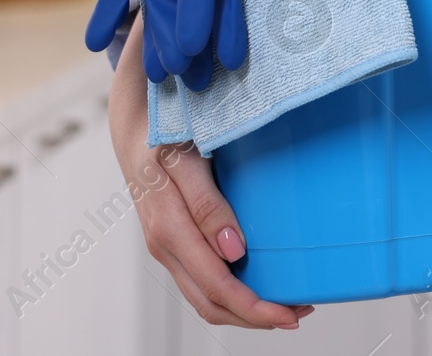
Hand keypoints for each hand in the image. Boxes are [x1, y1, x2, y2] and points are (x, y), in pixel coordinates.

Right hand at [109, 13, 311, 328]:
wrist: (130, 115)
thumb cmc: (161, 126)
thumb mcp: (183, 154)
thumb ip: (206, 203)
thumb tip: (235, 251)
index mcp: (165, 222)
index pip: (212, 282)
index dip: (253, 304)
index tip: (292, 308)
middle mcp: (163, 242)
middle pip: (210, 300)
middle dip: (256, 316)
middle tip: (301, 314)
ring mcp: (166, 244)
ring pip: (204, 297)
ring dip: (246, 309)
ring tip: (290, 307)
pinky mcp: (172, 239)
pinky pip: (199, 280)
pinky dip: (231, 292)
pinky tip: (261, 283)